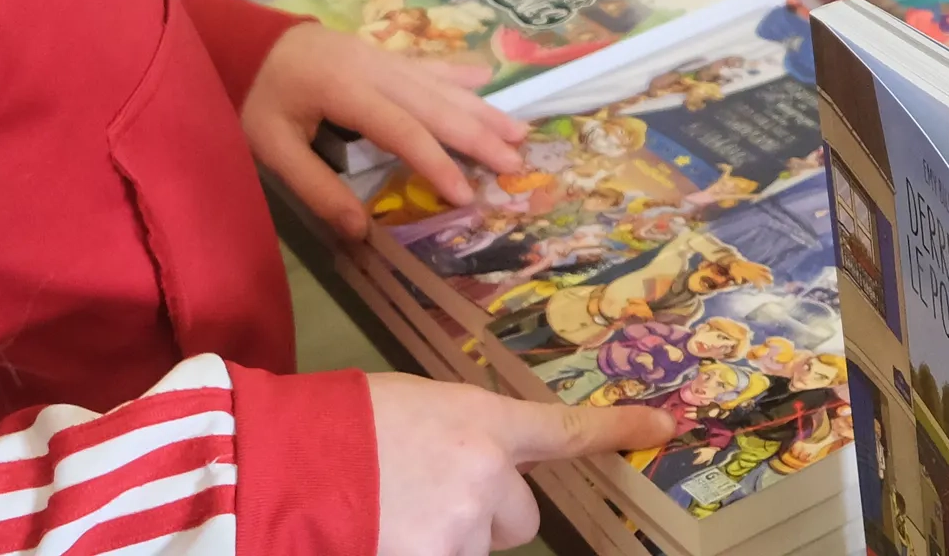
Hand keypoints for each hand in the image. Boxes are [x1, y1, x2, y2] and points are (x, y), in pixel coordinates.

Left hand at [241, 22, 525, 240]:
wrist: (242, 40)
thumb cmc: (254, 97)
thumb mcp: (272, 147)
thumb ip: (316, 188)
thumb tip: (361, 231)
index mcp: (346, 90)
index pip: (402, 130)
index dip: (436, 163)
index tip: (466, 194)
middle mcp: (374, 68)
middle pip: (435, 104)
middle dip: (477, 135)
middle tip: (515, 162)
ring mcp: (381, 57)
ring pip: (440, 84)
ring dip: (480, 107)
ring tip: (518, 130)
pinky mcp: (381, 55)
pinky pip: (428, 64)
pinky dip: (459, 72)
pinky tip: (486, 76)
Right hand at [365, 375, 679, 555]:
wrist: (286, 461)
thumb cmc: (343, 425)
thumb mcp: (416, 408)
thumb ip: (463, 436)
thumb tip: (483, 468)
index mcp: (480, 422)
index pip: (564, 431)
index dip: (618, 431)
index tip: (663, 428)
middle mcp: (485, 477)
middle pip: (522, 519)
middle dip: (485, 518)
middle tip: (428, 499)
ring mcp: (461, 529)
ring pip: (479, 550)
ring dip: (448, 542)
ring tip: (394, 517)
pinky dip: (427, 554)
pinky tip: (387, 537)